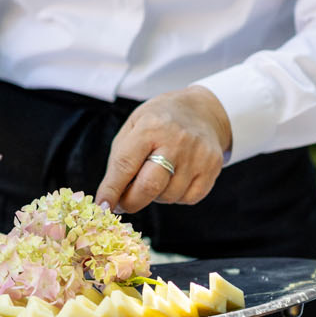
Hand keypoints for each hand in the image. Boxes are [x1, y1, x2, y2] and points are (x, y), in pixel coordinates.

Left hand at [95, 86, 232, 213]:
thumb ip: (120, 159)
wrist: (203, 110)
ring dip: (155, 196)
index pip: (125, 165)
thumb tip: (110, 197)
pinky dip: (176, 196)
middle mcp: (176, 140)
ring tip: (155, 176)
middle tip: (123, 203)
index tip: (103, 206)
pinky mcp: (212, 167)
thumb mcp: (134, 126)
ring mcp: (197, 155)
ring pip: (168, 196)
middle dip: (131, 202)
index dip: (111, 190)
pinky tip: (174, 179)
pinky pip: (188, 198)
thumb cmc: (160, 121)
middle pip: (149, 187)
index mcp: (150, 126)